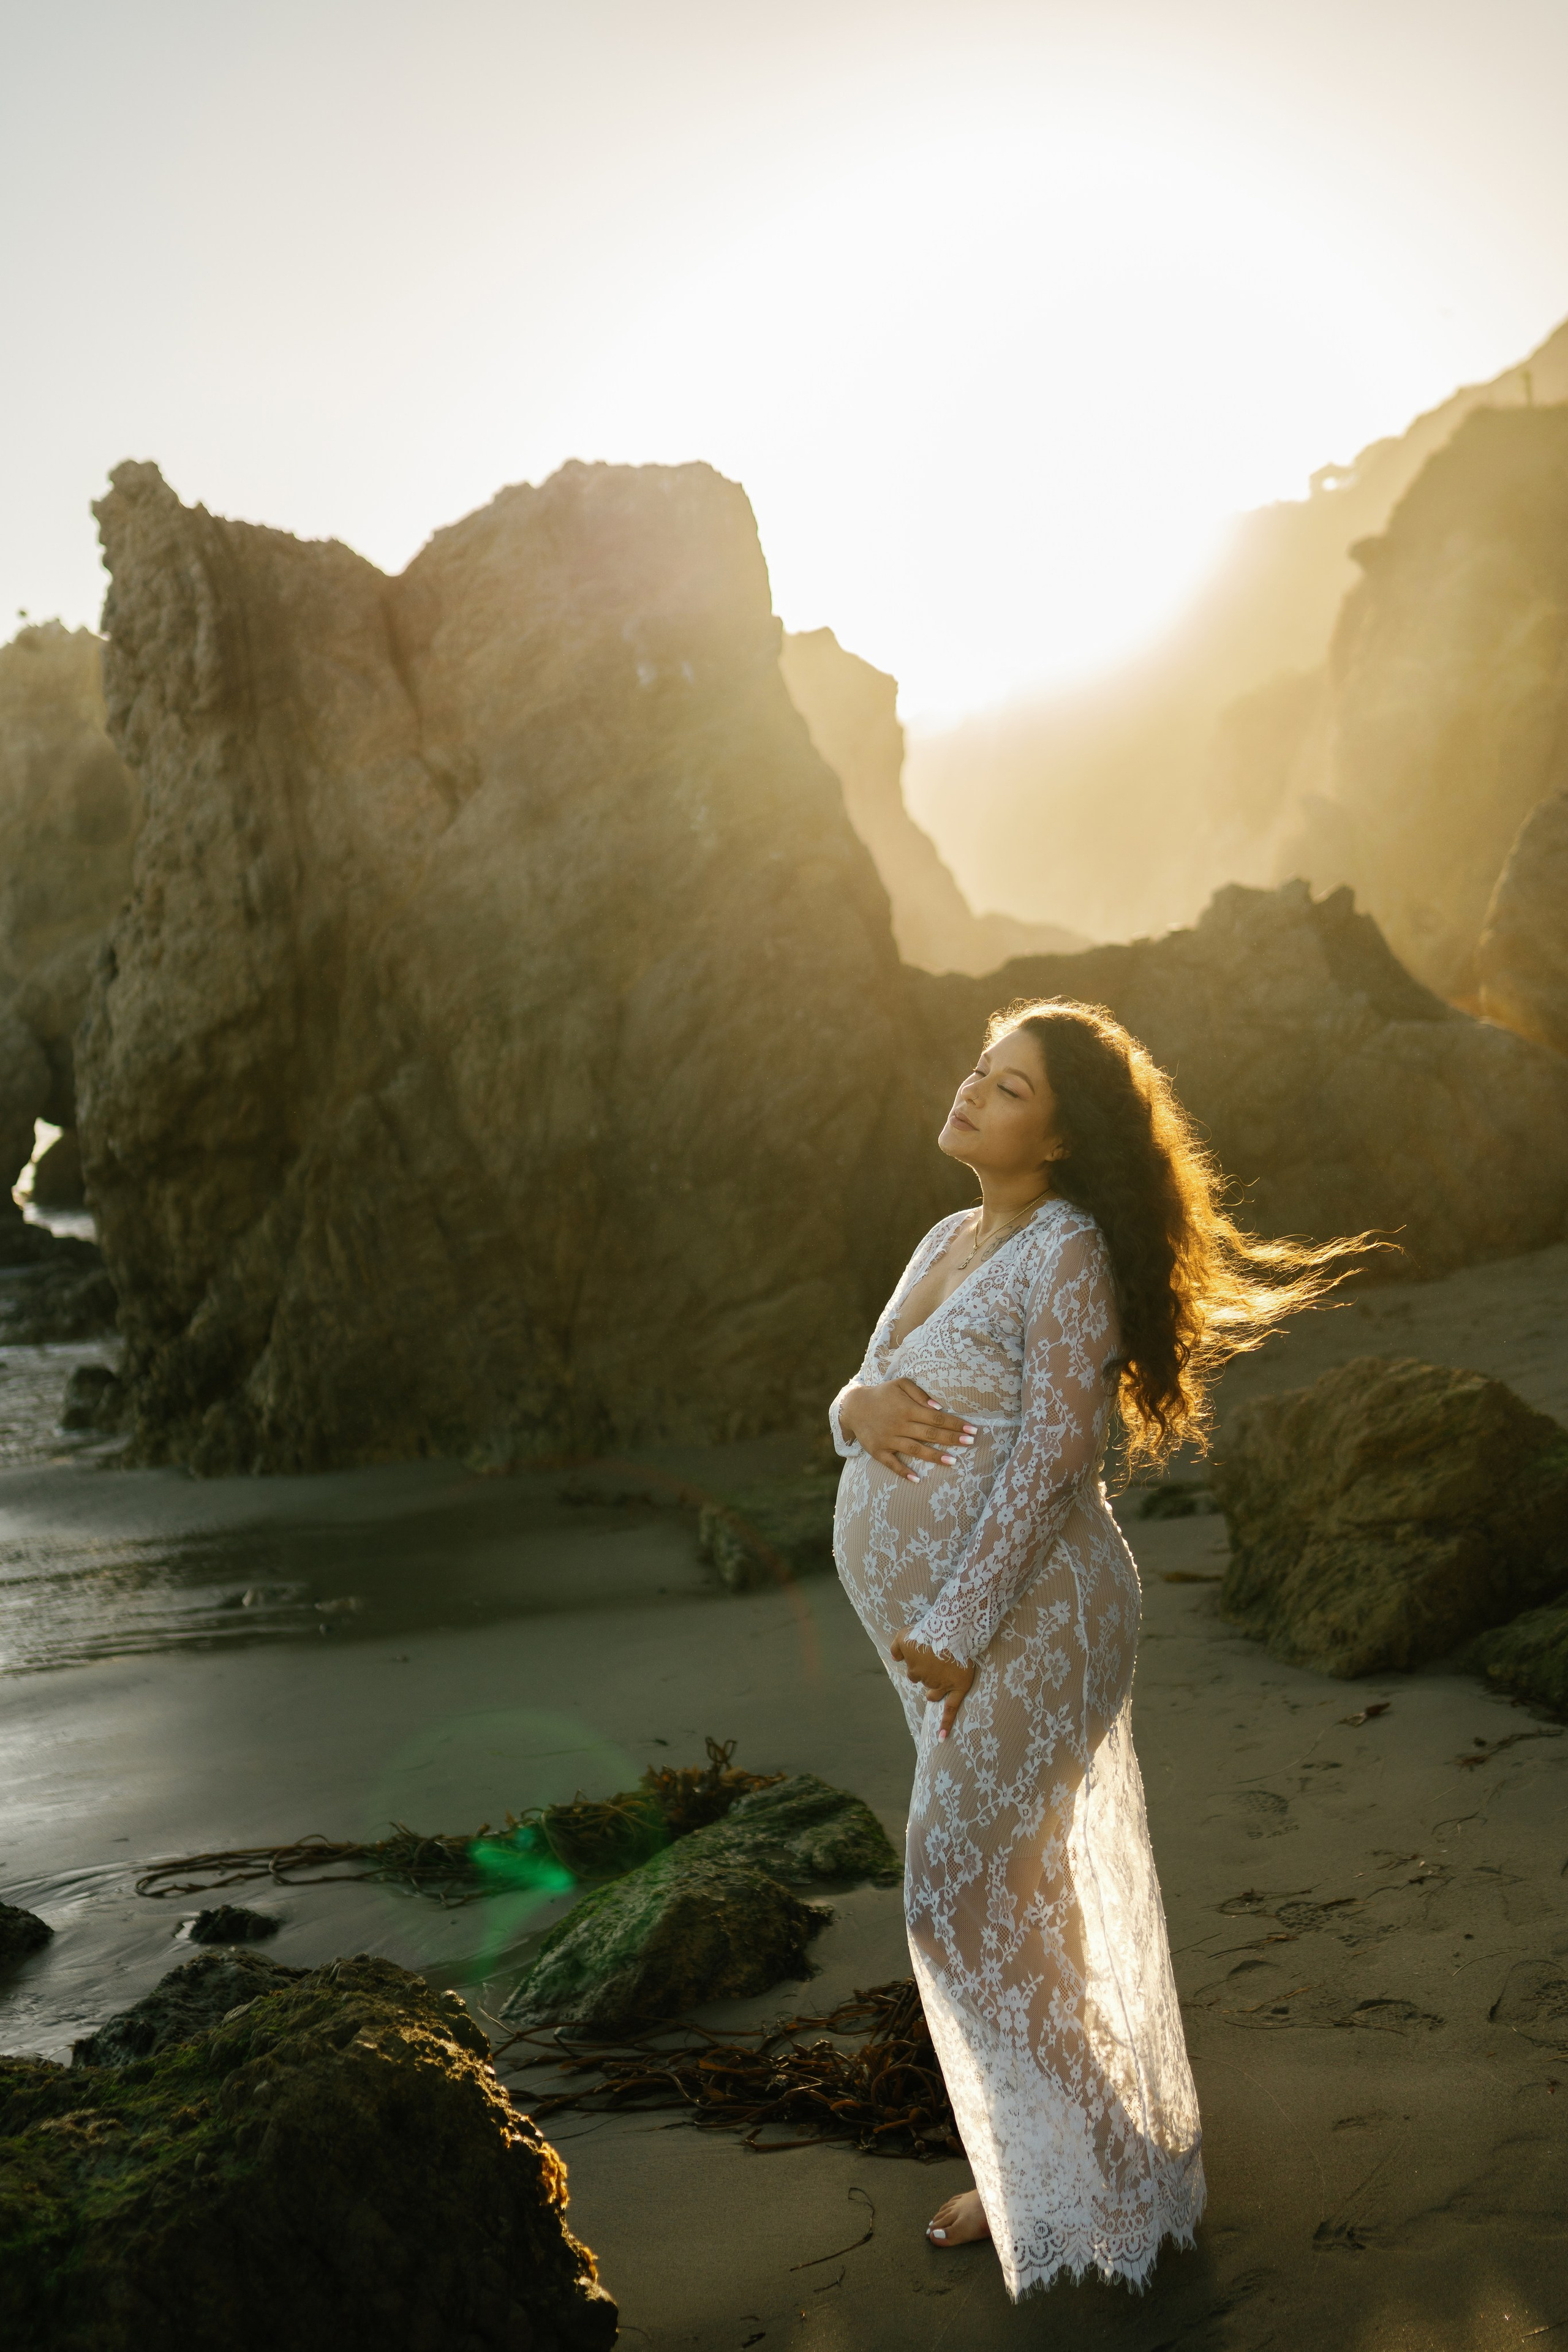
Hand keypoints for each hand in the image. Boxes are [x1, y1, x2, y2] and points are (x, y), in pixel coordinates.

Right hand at [838, 1379, 975, 1483]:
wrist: (853, 1406)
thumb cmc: (882, 1394)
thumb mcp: (900, 1384)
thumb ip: (919, 1393)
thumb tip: (938, 1407)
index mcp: (907, 1408)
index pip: (936, 1418)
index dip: (955, 1424)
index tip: (971, 1430)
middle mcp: (899, 1425)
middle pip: (930, 1434)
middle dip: (952, 1439)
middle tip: (970, 1443)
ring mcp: (888, 1439)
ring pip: (915, 1449)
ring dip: (934, 1456)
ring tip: (953, 1461)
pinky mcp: (878, 1451)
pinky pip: (892, 1464)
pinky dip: (903, 1471)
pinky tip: (917, 1479)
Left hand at [890, 1629, 976, 1738]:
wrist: (949, 1629)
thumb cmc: (927, 1631)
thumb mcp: (903, 1634)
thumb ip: (896, 1647)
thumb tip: (894, 1658)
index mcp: (914, 1668)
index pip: (913, 1673)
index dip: (920, 1665)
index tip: (927, 1656)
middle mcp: (926, 1679)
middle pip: (925, 1682)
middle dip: (929, 1674)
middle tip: (937, 1660)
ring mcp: (941, 1684)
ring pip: (935, 1693)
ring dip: (935, 1689)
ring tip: (942, 1675)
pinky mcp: (958, 1686)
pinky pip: (951, 1709)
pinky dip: (946, 1724)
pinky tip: (941, 1737)